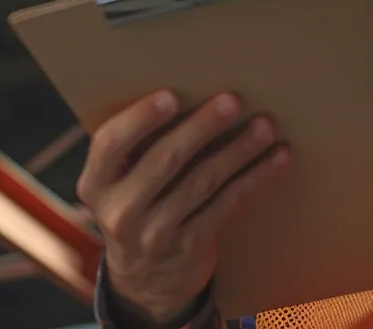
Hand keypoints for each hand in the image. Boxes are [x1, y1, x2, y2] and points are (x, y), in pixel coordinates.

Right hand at [76, 90, 289, 323]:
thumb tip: (186, 92)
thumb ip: (134, 149)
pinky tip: (276, 159)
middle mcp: (120, 211)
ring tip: (264, 127)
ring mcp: (156, 233)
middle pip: (165, 160)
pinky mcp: (191, 246)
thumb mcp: (117, 184)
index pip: (111, 144)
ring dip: (238, 150)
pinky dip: (255, 179)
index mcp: (96, 184)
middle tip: (232, 101)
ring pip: (203, 182)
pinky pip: (228, 205)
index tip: (172, 95)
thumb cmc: (136, 207)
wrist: (145, 281)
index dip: (140, 118)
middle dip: (202, 127)